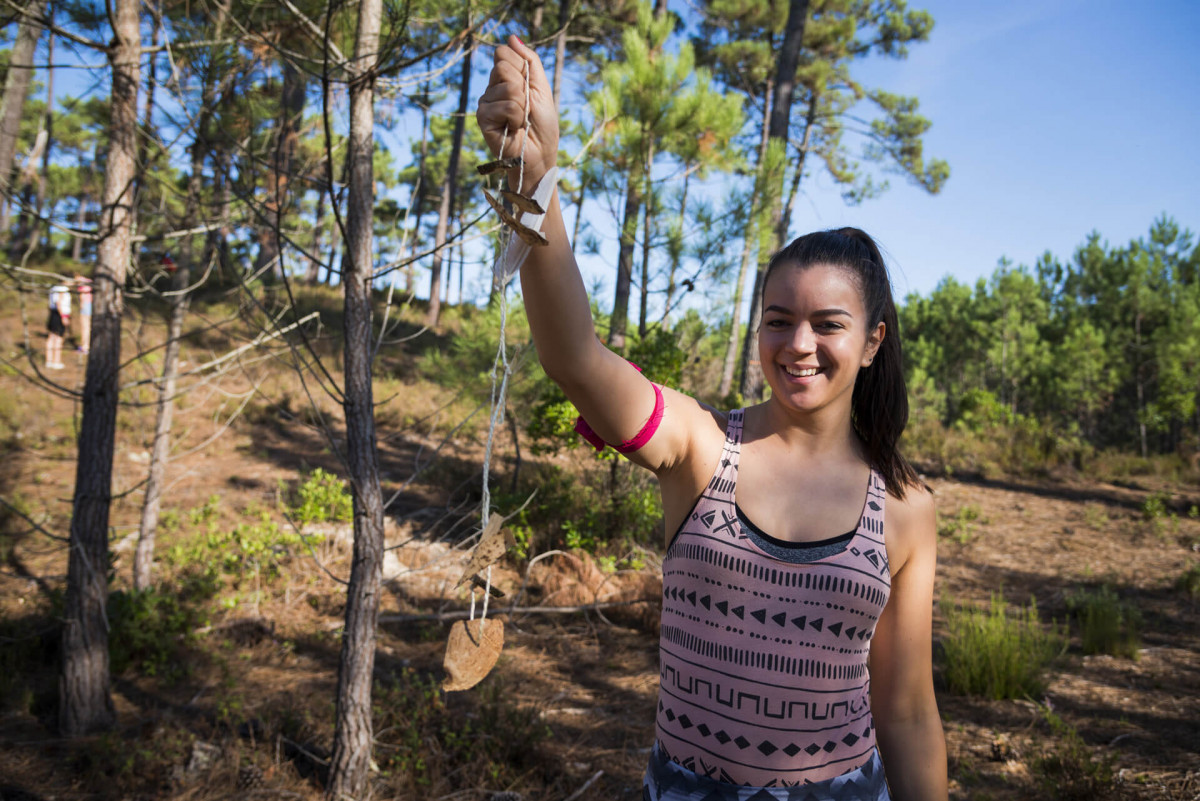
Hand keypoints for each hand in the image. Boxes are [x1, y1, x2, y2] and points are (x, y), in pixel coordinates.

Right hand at [476, 35, 558, 190]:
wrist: (540, 154)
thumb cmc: (542, 125)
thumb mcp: (541, 87)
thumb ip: (529, 60)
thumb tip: (511, 37)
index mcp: (505, 78)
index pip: (504, 53)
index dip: (522, 68)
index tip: (530, 89)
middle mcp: (492, 88)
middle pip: (503, 66)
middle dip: (523, 87)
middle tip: (527, 106)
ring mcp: (486, 102)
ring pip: (506, 86)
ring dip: (522, 105)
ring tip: (521, 120)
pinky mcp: (482, 118)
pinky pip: (503, 105)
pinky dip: (515, 117)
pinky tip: (514, 128)